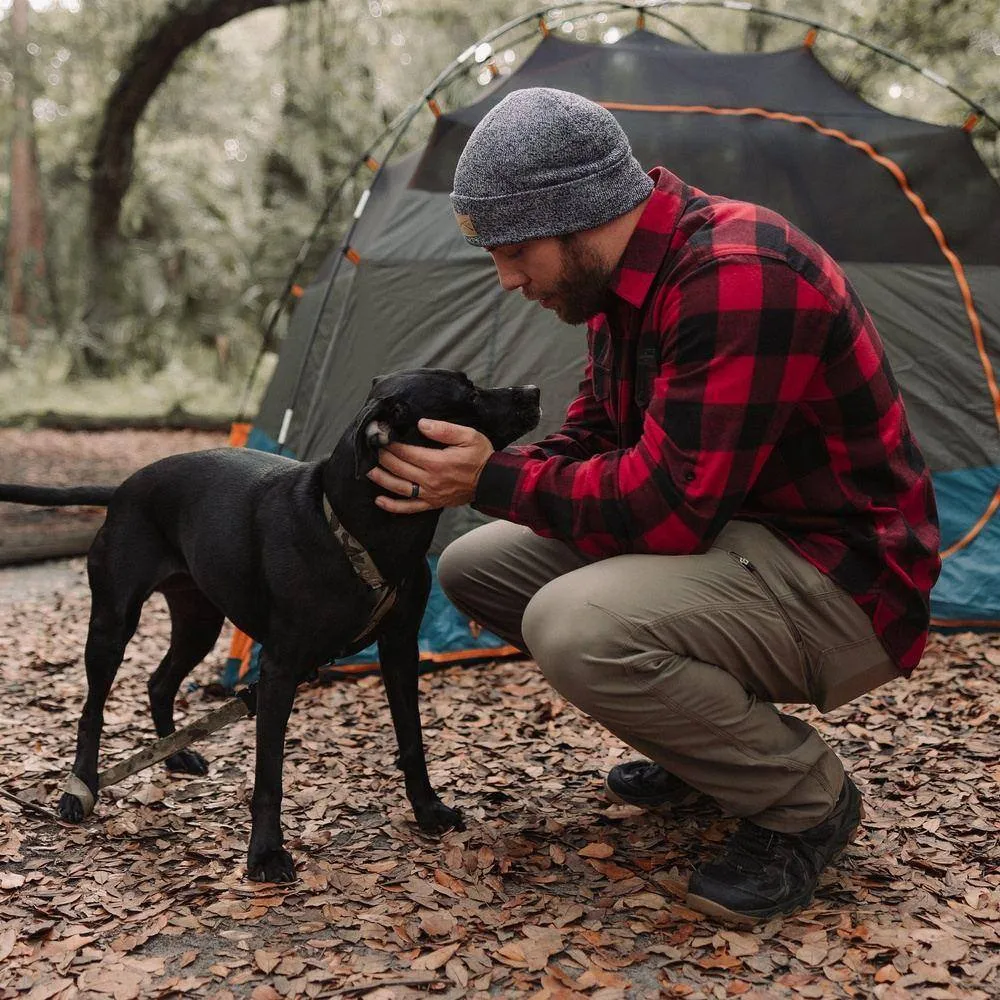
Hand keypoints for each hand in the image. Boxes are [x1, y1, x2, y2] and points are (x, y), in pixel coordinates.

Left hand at [367, 418, 493, 513]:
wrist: (492, 482)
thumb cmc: (481, 456)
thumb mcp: (468, 436)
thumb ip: (444, 429)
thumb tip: (421, 424)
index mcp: (437, 462)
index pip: (406, 452)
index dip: (390, 443)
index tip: (380, 435)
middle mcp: (430, 480)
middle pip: (398, 468)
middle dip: (383, 457)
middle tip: (371, 447)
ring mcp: (430, 494)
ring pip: (399, 487)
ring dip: (381, 479)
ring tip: (368, 470)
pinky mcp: (432, 503)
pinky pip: (409, 507)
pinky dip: (393, 506)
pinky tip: (379, 501)